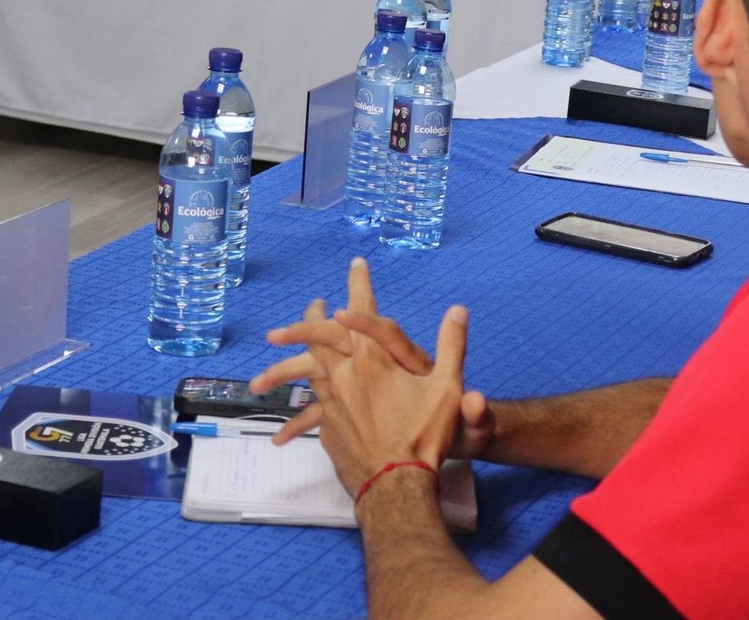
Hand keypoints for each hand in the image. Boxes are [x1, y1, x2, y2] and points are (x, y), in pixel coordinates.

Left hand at [249, 259, 469, 496]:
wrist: (396, 485)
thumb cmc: (424, 436)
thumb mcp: (448, 388)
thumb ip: (452, 345)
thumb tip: (459, 309)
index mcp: (373, 360)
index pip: (363, 311)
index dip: (359, 284)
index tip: (355, 264)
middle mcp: (345, 375)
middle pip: (319, 337)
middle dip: (313, 317)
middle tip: (312, 306)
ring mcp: (331, 402)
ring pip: (309, 368)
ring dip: (300, 354)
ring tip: (289, 349)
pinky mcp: (328, 428)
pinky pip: (308, 412)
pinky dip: (300, 408)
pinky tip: (293, 417)